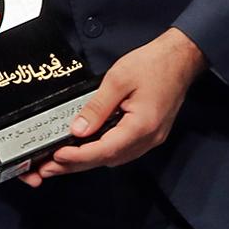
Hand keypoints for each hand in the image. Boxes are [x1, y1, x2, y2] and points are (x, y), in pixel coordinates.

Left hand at [22, 26, 206, 186]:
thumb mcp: (118, 80)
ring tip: (61, 160)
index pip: (105, 150)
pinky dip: (102, 152)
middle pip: (108, 159)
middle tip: (48, 168)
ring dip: (88, 160)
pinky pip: (123, 149)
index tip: (56, 157)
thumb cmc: (152, 65)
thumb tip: (78, 130)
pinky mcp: (150, 133)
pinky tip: (86, 148)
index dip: (78, 156)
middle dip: (77, 165)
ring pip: (115, 157)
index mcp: (142, 126)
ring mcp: (151, 138)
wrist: (180, 59)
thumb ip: (97, 107)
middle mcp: (148, 138)